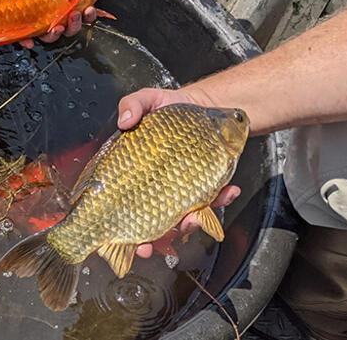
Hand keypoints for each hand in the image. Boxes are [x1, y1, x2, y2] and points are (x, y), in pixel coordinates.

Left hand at [19, 0, 105, 48]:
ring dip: (55, 34)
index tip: (89, 9)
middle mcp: (55, 18)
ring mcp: (40, 25)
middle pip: (70, 29)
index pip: (83, 15)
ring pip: (51, 37)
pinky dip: (28, 41)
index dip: (89, 15)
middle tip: (74, 14)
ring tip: (56, 27)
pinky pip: (26, 38)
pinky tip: (28, 41)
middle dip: (74, 24)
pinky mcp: (24, 29)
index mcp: (67, 6)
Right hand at [117, 88, 241, 257]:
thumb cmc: (170, 107)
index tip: (122, 239)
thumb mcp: (148, 99)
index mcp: (132, 173)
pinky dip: (221, 201)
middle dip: (148, 242)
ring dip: (189, 225)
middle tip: (151, 246)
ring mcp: (180, 191)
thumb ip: (133, 104)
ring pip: (181, 220)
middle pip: (146, 223)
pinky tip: (228, 191)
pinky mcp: (204, 187)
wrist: (205, 107)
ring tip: (196, 216)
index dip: (118, 228)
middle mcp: (154, 188)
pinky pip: (213, 202)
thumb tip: (124, 122)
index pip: (120, 204)